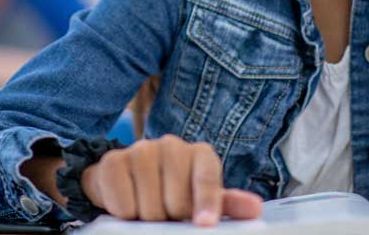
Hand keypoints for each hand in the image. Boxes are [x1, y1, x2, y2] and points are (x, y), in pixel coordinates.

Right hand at [81, 135, 262, 224]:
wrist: (127, 181)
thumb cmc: (172, 191)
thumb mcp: (202, 198)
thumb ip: (228, 204)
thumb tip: (255, 209)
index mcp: (200, 154)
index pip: (206, 179)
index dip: (206, 203)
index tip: (205, 224)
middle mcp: (171, 145)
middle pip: (176, 202)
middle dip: (171, 218)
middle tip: (167, 214)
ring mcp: (141, 149)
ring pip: (149, 206)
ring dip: (147, 218)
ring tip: (148, 209)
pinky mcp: (113, 161)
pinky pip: (122, 203)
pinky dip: (124, 213)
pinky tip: (128, 204)